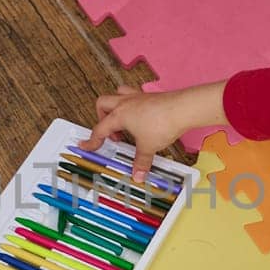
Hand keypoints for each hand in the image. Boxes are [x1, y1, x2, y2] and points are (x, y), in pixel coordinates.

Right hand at [86, 82, 225, 181]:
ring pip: (118, 95)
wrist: (183, 109)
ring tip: (122, 122)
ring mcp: (138, 97)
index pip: (99, 129)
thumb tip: (137, 174)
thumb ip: (141, 162)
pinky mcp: (150, 96)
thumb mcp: (148, 147)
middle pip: (102, 104)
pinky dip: (133, 106)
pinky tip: (140, 117)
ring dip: (115, 107)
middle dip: (101, 118)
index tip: (86, 146)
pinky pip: (135, 97)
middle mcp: (126, 103)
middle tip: (109, 133)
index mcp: (119, 115)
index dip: (92, 141)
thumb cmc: (163, 122)